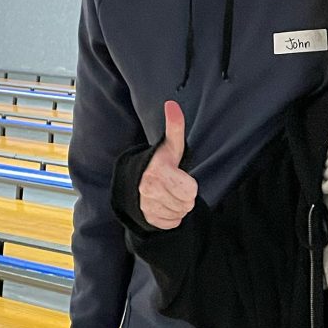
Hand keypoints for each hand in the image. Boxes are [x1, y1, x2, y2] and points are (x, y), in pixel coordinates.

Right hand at [138, 100, 197, 229]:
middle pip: (187, 204)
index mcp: (157, 173)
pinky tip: (164, 205)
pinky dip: (172, 217)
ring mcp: (146, 206)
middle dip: (185, 197)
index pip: (191, 191)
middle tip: (175, 186)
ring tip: (169, 194)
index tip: (179, 177)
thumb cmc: (161, 162)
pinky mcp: (146, 219)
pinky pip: (172, 223)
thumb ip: (175, 127)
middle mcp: (148, 191)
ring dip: (179, 206)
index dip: (190, 185)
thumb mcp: (171, 146)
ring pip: (180, 214)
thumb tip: (172, 104)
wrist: (137, 181)